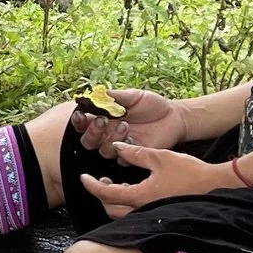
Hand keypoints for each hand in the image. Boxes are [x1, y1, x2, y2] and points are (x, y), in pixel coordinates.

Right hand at [75, 88, 189, 156]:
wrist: (174, 116)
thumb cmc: (152, 104)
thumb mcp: (134, 96)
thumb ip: (116, 96)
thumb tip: (99, 93)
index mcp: (104, 118)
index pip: (83, 123)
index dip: (79, 121)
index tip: (81, 114)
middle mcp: (108, 134)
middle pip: (88, 141)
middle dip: (92, 132)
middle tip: (102, 120)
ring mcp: (120, 145)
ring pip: (104, 151)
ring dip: (110, 139)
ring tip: (125, 125)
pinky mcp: (133, 155)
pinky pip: (122, 159)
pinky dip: (124, 150)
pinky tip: (132, 138)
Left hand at [79, 142, 232, 216]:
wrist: (216, 186)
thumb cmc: (190, 172)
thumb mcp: (160, 157)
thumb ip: (135, 153)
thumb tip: (116, 147)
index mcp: (139, 196)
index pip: (105, 194)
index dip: (91, 185)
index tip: (83, 177)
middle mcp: (142, 210)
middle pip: (110, 209)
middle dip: (101, 194)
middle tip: (101, 179)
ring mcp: (151, 215)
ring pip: (122, 214)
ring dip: (114, 200)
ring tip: (115, 183)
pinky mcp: (159, 215)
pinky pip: (135, 213)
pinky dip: (127, 203)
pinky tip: (133, 189)